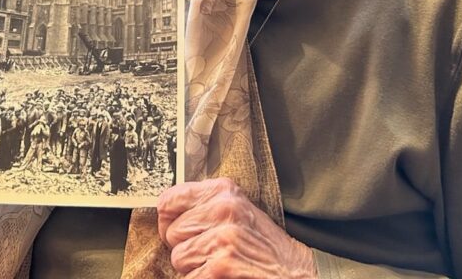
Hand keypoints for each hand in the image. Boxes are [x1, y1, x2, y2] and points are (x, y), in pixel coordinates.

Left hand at [157, 178, 316, 277]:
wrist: (296, 272)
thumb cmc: (262, 245)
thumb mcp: (236, 212)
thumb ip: (205, 206)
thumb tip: (165, 213)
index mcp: (223, 190)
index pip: (168, 200)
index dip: (170, 221)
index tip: (183, 232)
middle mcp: (223, 208)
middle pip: (172, 233)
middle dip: (185, 248)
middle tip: (211, 253)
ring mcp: (223, 237)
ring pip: (179, 258)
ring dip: (194, 268)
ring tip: (220, 265)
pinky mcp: (222, 264)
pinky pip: (190, 278)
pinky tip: (224, 276)